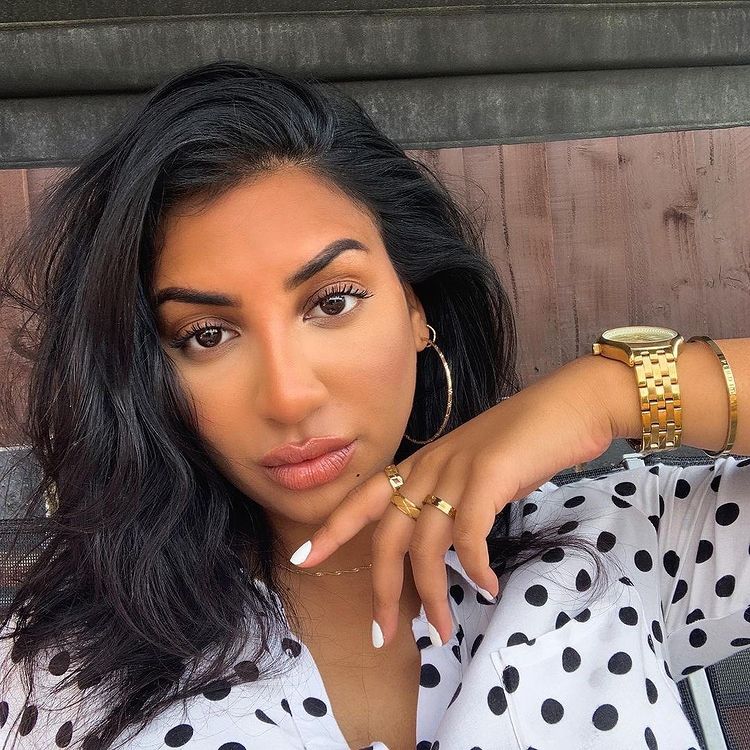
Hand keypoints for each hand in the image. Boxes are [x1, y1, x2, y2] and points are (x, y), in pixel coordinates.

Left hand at [290, 356, 614, 647]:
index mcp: (421, 463)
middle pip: (388, 536)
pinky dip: (474, 567)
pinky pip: (468, 534)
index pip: (364, 498)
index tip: (304, 558)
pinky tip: (486, 587)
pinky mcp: (488, 476)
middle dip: (382, 591)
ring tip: (443, 630)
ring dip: (432, 595)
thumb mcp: (475, 467)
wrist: (570, 404)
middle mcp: (430, 466)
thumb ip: (451, 497)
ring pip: (425, 545)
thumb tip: (445, 546)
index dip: (332, 528)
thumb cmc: (525, 439)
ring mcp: (457, 469)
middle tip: (386, 635)